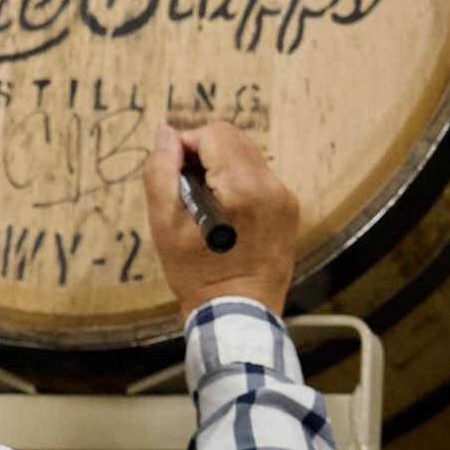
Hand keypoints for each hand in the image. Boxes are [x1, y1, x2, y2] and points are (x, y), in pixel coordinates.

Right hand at [142, 122, 299, 316]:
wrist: (236, 316)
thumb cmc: (198, 276)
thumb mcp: (165, 225)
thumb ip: (161, 172)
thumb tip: (166, 134)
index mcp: (244, 188)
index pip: (214, 134)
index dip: (185, 144)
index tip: (172, 171)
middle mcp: (272, 188)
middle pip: (233, 140)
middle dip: (203, 154)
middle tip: (184, 187)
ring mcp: (284, 200)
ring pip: (246, 156)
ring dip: (219, 168)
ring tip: (201, 203)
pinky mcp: (288, 211)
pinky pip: (259, 179)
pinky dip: (236, 184)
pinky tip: (221, 214)